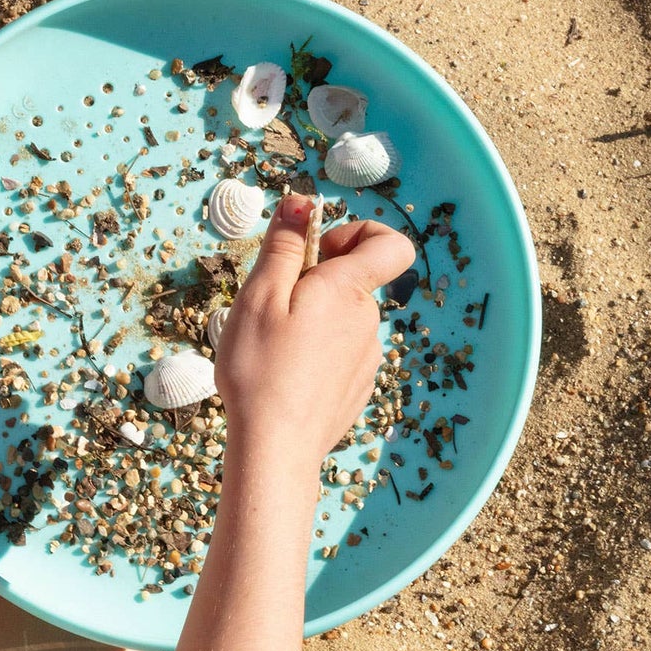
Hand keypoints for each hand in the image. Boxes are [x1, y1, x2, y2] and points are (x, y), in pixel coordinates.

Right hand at [212, 192, 414, 471]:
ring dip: (313, 319)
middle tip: (273, 305)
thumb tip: (301, 201)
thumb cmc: (260, 369)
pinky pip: (341, 353)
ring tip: (273, 346)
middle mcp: (369, 322)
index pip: (390, 243)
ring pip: (344, 319)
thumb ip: (285, 245)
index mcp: (349, 291)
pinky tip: (286, 374)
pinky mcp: (356, 388)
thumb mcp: (260, 296)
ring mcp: (367, 358)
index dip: (358, 234)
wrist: (275, 449)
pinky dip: (316, 353)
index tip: (318, 252)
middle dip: (317, 281)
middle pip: (355, 281)